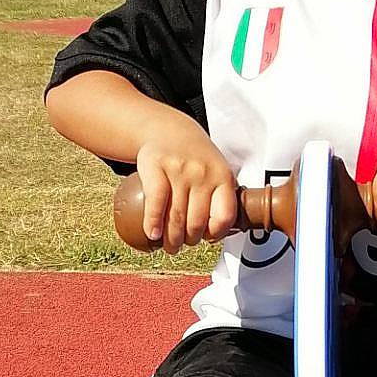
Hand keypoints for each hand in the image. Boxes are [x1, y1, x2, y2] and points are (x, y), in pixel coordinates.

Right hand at [133, 122, 237, 252]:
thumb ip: (221, 200)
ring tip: (170, 246)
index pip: (224, 216)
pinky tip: (152, 234)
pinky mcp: (156, 168)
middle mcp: (203, 173)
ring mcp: (179, 170)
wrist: (168, 130)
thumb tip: (221, 235)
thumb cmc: (195, 159)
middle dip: (189, 241)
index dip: (216, 234)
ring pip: (176, 217)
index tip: (207, 238)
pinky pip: (156, 202)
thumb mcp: (217, 172)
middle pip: (197, 222)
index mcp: (223, 177)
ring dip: (172, 240)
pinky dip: (153, 223)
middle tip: (182, 245)